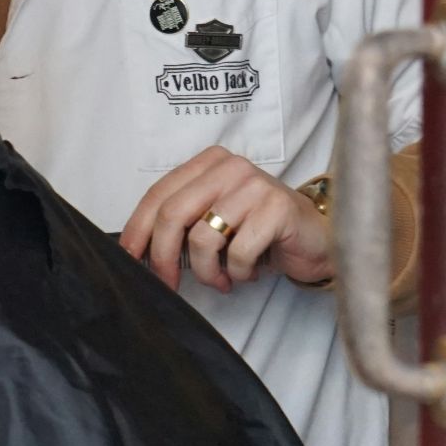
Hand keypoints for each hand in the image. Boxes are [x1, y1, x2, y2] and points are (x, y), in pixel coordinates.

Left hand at [117, 146, 330, 293]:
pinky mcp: (277, 208)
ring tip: (221, 278)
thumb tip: (138, 250)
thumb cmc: (259, 230)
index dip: (137, 229)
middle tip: (168, 283)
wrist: (316, 237)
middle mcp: (229, 167)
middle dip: (162, 256)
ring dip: (206, 271)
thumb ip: (182, 223)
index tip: (128, 259)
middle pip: (172, 214)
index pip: (158, 194)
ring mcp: (254, 184)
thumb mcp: (214, 219)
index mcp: (207, 163)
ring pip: (202, 238)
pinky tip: (247, 272)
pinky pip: (237, 252)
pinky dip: (237, 272)